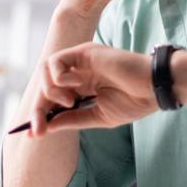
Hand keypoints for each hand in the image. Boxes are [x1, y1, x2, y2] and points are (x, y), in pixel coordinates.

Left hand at [26, 42, 158, 135]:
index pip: (52, 99)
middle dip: (38, 109)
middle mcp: (78, 72)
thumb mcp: (97, 117)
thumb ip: (71, 120)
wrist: (154, 89)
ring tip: (68, 102)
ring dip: (49, 91)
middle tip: (38, 127)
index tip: (33, 134)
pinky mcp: (85, 51)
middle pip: (45, 86)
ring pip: (45, 72)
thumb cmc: (134, 102)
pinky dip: (57, 76)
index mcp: (82, 88)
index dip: (41, 115)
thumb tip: (46, 127)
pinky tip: (71, 87)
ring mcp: (81, 61)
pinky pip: (56, 61)